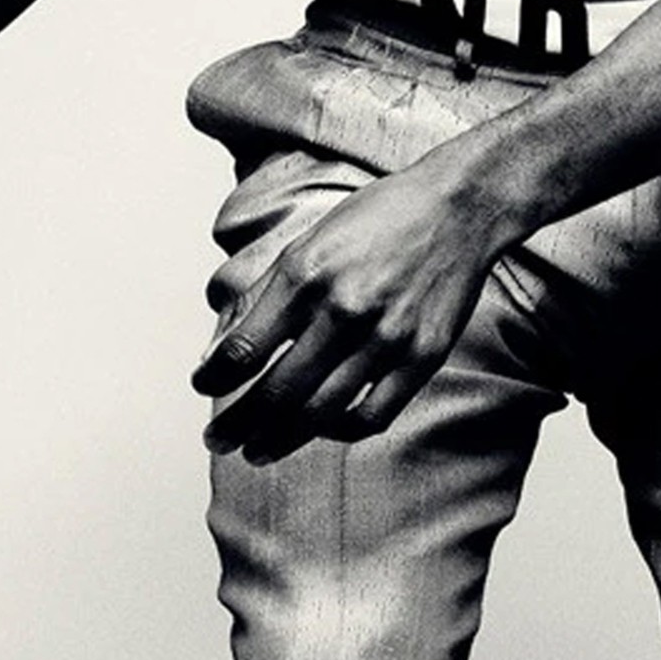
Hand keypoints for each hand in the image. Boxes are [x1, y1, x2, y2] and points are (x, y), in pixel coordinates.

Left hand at [192, 153, 519, 464]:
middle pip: (276, 391)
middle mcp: (344, 309)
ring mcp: (386, 338)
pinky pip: (373, 416)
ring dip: (279, 439)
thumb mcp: (309, 242)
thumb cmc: (377, 221)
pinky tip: (322, 429)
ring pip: (320, 413)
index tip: (203, 387)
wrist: (457, 209)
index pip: (244, 347)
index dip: (214, 378)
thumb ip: (265, 295)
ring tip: (257, 450)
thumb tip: (222, 351)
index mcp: (307, 274)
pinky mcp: (422, 358)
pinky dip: (340, 431)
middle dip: (237, 425)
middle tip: (217, 441)